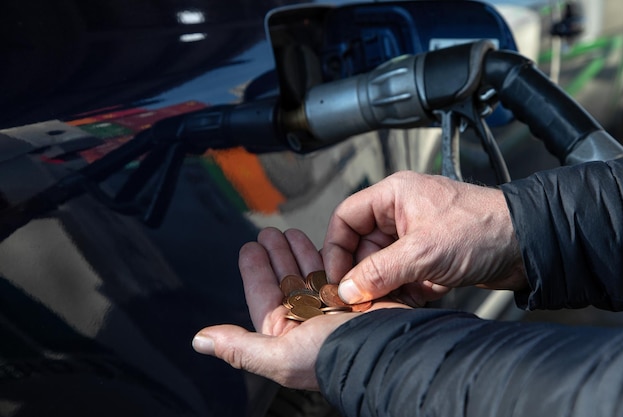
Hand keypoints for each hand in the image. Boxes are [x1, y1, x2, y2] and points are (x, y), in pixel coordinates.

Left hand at [192, 227, 408, 390]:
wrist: (386, 350)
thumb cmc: (331, 357)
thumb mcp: (279, 357)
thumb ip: (239, 347)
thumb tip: (200, 340)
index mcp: (287, 335)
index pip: (264, 295)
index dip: (254, 271)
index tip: (248, 247)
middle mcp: (308, 320)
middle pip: (286, 279)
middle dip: (277, 254)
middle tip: (268, 232)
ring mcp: (332, 306)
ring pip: (310, 272)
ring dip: (299, 250)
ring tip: (290, 231)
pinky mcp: (355, 295)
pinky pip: (336, 270)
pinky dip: (327, 254)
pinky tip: (320, 240)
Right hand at [321, 171, 526, 305]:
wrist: (529, 244)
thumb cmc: (484, 227)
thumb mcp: (423, 251)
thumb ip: (379, 272)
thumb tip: (346, 290)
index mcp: (394, 195)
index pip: (346, 218)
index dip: (335, 248)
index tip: (334, 277)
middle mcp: (401, 214)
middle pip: (362, 246)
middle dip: (363, 275)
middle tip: (361, 300)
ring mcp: (417, 237)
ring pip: (383, 266)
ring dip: (385, 287)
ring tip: (392, 301)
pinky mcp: (431, 258)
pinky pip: (404, 277)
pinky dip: (406, 292)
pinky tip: (416, 300)